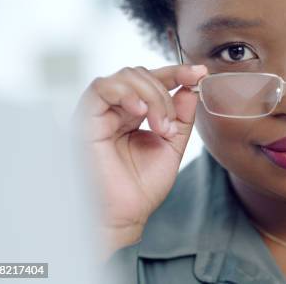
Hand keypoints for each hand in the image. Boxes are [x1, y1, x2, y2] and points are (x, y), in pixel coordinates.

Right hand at [73, 65, 206, 256]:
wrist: (125, 214)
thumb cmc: (141, 187)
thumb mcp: (172, 145)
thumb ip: (181, 116)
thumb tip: (192, 87)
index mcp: (134, 115)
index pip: (154, 81)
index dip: (177, 72)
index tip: (200, 73)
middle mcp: (116, 110)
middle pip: (142, 74)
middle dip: (166, 91)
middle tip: (170, 124)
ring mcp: (100, 113)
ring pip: (126, 77)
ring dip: (151, 96)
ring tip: (159, 125)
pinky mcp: (85, 118)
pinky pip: (101, 88)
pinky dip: (126, 93)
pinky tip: (140, 112)